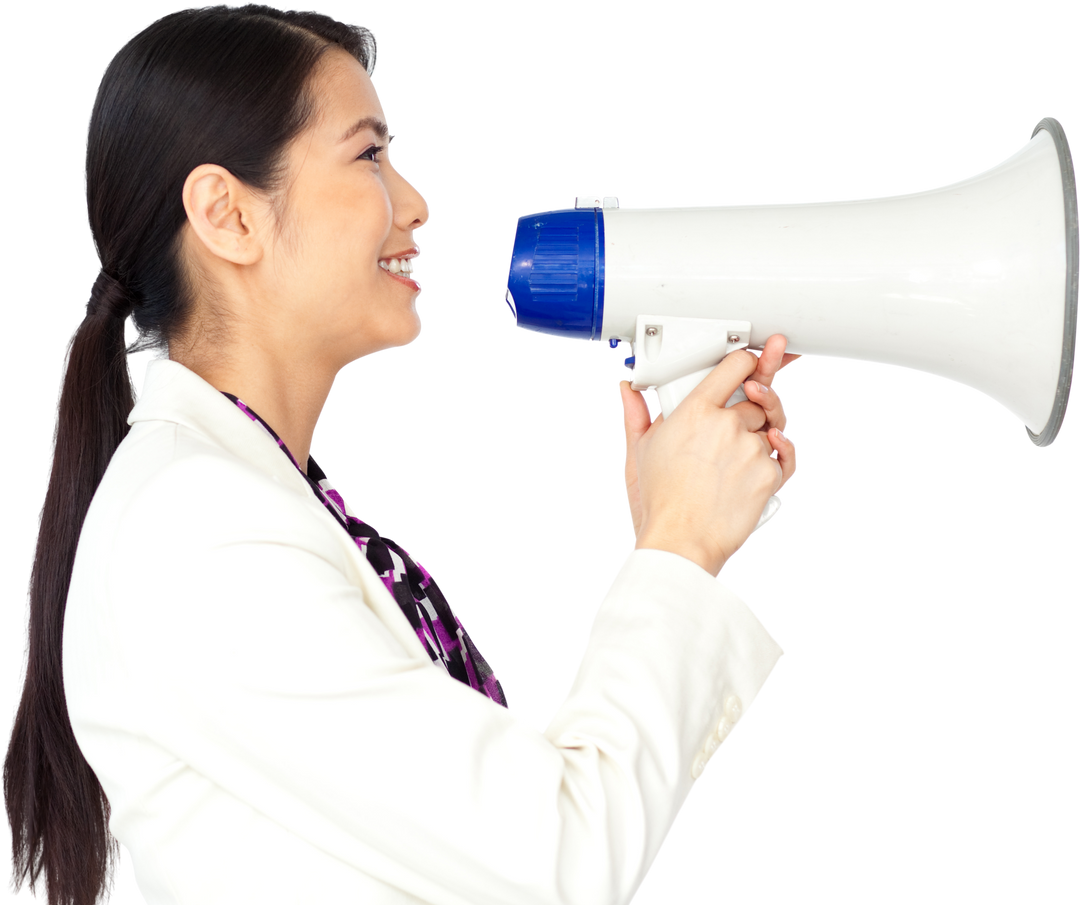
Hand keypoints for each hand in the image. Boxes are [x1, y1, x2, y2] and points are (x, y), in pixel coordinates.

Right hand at [617, 334, 801, 550]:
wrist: (682, 542)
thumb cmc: (660, 503)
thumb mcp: (638, 453)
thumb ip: (636, 415)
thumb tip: (627, 390)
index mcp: (695, 412)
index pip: (735, 366)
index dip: (746, 363)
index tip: (749, 365)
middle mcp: (726, 425)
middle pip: (755, 401)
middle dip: (746, 414)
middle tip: (730, 431)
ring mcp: (751, 449)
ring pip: (768, 430)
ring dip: (757, 441)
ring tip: (732, 463)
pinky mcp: (769, 474)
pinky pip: (781, 459)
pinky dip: (771, 464)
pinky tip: (751, 471)